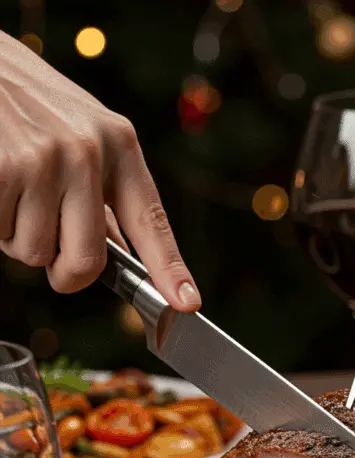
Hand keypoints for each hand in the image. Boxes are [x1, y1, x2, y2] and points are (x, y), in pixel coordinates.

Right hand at [0, 31, 200, 310]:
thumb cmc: (32, 106)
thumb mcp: (83, 136)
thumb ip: (106, 195)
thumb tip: (123, 256)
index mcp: (119, 145)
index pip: (151, 221)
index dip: (170, 270)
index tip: (186, 304)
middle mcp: (88, 153)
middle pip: (86, 263)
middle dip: (64, 272)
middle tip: (50, 249)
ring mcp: (44, 161)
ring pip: (35, 255)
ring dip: (19, 238)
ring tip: (16, 190)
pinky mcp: (3, 170)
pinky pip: (2, 235)